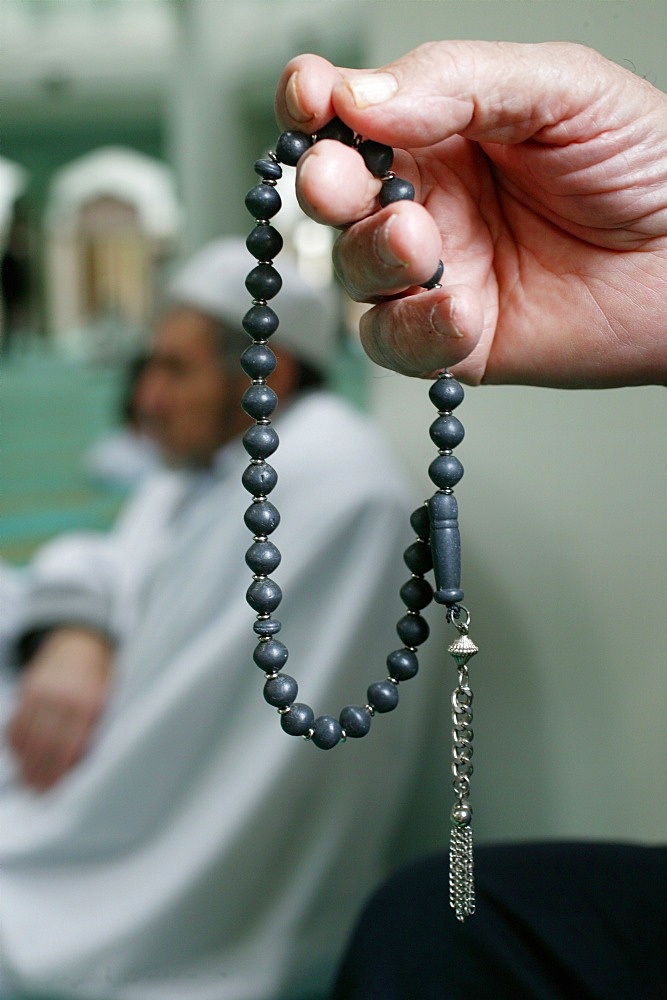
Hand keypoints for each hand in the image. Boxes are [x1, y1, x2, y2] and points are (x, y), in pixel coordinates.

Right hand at [7, 627, 112, 790]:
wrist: (80, 642)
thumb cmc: (97, 677)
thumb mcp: (106, 700)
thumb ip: (93, 729)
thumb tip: (77, 764)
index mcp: (87, 702)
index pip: (69, 745)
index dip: (58, 770)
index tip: (53, 788)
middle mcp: (62, 697)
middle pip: (45, 744)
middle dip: (39, 772)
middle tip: (36, 791)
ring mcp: (42, 692)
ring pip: (27, 735)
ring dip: (24, 762)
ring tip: (26, 780)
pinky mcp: (27, 688)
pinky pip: (16, 721)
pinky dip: (14, 742)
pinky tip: (18, 756)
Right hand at [275, 42, 666, 386]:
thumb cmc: (643, 165)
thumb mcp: (560, 91)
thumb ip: (458, 83)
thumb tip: (357, 95)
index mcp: (439, 131)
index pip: (348, 112)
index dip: (311, 103)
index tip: (310, 99)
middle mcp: (425, 201)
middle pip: (334, 198)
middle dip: (327, 189)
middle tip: (343, 183)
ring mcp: (435, 275)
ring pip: (355, 274)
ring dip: (374, 259)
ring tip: (424, 244)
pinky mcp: (453, 341)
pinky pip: (398, 344)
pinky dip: (415, 331)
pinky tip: (460, 312)